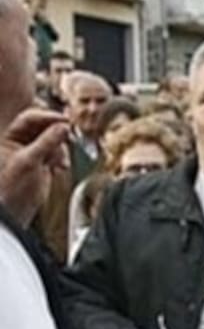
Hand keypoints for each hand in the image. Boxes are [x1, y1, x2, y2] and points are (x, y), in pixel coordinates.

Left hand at [0, 109, 69, 225]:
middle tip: (70, 134)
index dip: (48, 117)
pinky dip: (62, 157)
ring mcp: (33, 152)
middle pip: (43, 127)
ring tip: (60, 160)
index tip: (65, 121)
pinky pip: (57, 152)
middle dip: (57, 132)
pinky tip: (60, 167)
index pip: (30, 119)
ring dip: (61, 148)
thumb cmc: (11, 188)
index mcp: (9, 138)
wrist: (15, 211)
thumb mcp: (29, 161)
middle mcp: (20, 142)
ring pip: (53, 139)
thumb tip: (63, 127)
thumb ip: (46, 142)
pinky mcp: (44, 163)